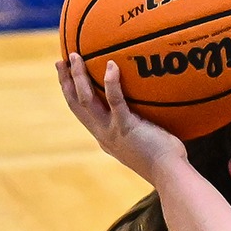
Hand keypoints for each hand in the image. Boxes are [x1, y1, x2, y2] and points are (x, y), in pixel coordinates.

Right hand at [60, 55, 186, 182]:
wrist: (169, 174)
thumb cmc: (165, 159)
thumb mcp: (143, 141)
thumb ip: (139, 126)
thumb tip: (150, 108)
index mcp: (104, 137)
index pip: (81, 113)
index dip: (70, 94)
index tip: (65, 76)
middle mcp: (102, 134)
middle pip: (75, 104)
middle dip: (65, 82)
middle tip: (61, 61)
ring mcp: (111, 131)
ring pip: (86, 100)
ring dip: (78, 77)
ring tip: (76, 56)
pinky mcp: (125, 127)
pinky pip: (115, 101)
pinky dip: (112, 82)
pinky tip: (112, 65)